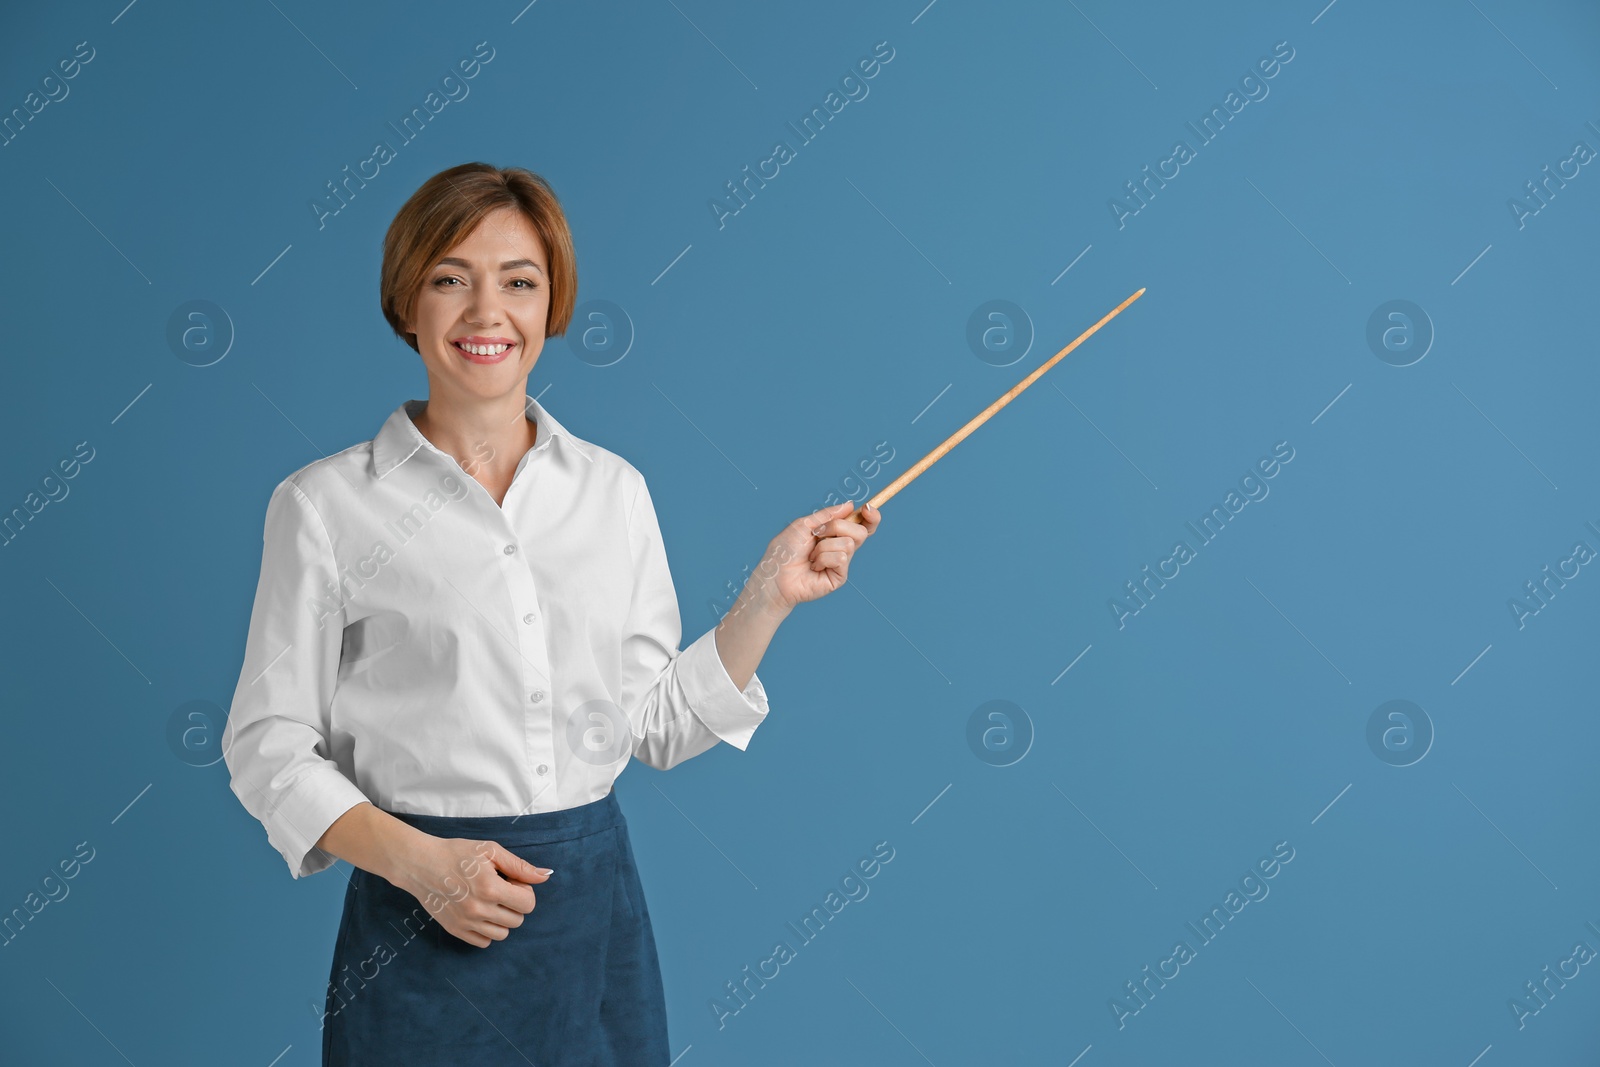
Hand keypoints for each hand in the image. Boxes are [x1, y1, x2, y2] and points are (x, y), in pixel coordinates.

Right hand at [390, 835, 552, 947]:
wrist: (420, 864)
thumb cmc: (456, 853)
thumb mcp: (490, 850)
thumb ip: (520, 866)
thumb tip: (546, 876)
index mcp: (490, 888)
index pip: (528, 904)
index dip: (525, 891)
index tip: (511, 882)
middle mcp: (479, 910)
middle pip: (517, 920)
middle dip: (515, 904)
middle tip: (499, 889)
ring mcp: (466, 923)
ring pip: (503, 934)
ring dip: (502, 918)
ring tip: (489, 901)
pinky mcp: (455, 930)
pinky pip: (484, 942)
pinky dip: (487, 930)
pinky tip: (480, 912)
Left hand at [765, 500, 881, 609]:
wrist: (775, 575)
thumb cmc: (785, 551)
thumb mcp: (804, 524)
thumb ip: (827, 514)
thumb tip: (850, 505)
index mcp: (835, 533)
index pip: (862, 525)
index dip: (871, 516)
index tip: (867, 507)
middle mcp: (841, 547)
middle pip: (860, 531)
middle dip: (837, 527)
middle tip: (817, 533)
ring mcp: (841, 563)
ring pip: (848, 543)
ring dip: (823, 546)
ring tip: (810, 555)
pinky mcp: (840, 576)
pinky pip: (841, 558)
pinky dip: (823, 558)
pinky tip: (814, 566)